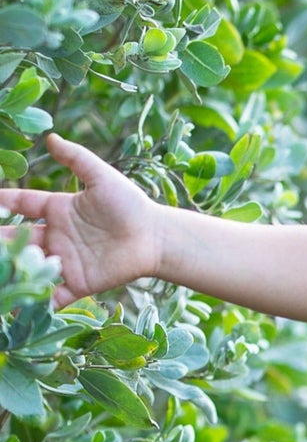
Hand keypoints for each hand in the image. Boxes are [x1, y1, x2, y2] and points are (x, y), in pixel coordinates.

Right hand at [0, 131, 162, 306]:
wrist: (155, 238)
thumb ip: (76, 159)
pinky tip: (19, 303)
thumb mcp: (102, 178)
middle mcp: (57, 236)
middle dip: (0, 240)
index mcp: (58, 210)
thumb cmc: (130, 205)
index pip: (22, 204)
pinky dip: (37, 302)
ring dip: (13, 269)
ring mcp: (65, 260)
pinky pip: (53, 295)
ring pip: (30, 267)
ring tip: (0, 270)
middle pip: (18, 238)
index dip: (3, 202)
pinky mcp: (78, 283)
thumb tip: (51, 138)